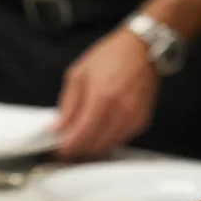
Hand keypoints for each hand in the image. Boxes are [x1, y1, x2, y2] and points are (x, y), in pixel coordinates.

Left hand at [56, 28, 158, 158]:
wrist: (142, 50)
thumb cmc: (109, 57)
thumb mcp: (78, 75)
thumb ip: (67, 106)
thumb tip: (57, 129)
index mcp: (100, 98)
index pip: (80, 137)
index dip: (66, 148)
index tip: (57, 149)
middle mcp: (119, 112)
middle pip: (94, 146)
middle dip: (77, 150)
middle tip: (67, 145)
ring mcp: (132, 119)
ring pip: (107, 146)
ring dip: (92, 147)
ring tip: (81, 138)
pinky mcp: (141, 122)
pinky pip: (120, 140)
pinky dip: (107, 140)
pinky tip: (99, 130)